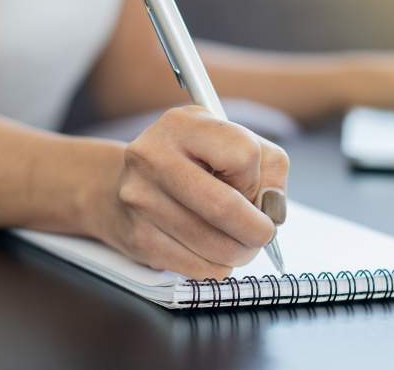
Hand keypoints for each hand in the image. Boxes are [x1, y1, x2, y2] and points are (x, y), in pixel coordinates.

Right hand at [90, 105, 289, 279]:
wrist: (120, 187)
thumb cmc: (193, 164)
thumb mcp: (234, 144)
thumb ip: (269, 169)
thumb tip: (273, 210)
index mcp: (183, 125)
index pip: (243, 155)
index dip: (258, 179)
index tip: (253, 187)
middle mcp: (154, 157)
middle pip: (225, 208)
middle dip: (257, 231)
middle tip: (263, 234)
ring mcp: (141, 200)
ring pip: (215, 246)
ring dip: (240, 252)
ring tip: (237, 241)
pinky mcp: (138, 238)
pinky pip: (198, 268)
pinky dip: (217, 266)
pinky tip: (210, 249)